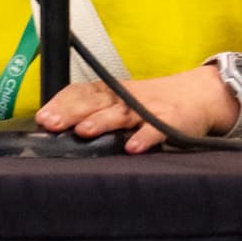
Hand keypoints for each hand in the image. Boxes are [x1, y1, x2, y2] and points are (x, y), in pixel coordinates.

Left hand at [32, 65, 236, 153]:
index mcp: (113, 93)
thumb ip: (97, 110)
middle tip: (51, 123)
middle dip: (72, 111)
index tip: (42, 117)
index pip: (82, 92)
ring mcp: (149, 107)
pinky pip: (157, 129)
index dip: (62, 103)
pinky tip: (132, 148)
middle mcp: (127, 97)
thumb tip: (59, 126)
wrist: (199, 93)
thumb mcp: (123, 101)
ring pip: (121, 113)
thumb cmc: (153, 102)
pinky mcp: (171, 120)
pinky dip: (145, 137)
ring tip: (83, 132)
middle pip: (95, 101)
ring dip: (102, 122)